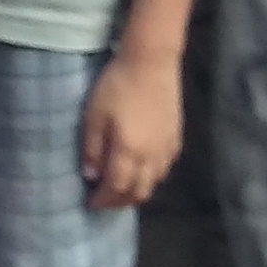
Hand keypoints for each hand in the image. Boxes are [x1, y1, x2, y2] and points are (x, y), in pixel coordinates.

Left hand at [80, 50, 182, 209]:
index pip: (116, 188)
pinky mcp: (176, 138)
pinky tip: (142, 170)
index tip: (90, 204)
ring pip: (154, 183)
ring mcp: (167, 149)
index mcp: (129, 152)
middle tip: (105, 201)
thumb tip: (90, 175)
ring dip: (137, 191)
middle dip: (120, 202)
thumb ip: (92, 148)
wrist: (151, 63)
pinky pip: (165, 169)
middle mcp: (151, 157)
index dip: (103, 200)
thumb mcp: (94, 114)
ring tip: (121, 188)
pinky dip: (151, 177)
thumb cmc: (117, 86)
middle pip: (138, 192)